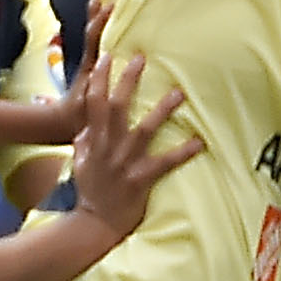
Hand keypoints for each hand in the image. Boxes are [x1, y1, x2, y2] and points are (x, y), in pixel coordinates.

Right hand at [66, 54, 201, 236]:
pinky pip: (164, 163)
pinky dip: (182, 153)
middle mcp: (108, 148)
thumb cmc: (90, 192)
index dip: (99, 79)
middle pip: (116, 107)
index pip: (93, 103)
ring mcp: (124, 163)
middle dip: (127, 81)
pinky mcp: (140, 180)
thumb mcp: (80, 163)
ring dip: (162, 111)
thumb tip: (86, 126)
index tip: (108, 57)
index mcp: (94, 141)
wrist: (93, 224)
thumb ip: (84, 142)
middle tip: (141, 58)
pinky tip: (199, 142)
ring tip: (179, 93)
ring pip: (144, 130)